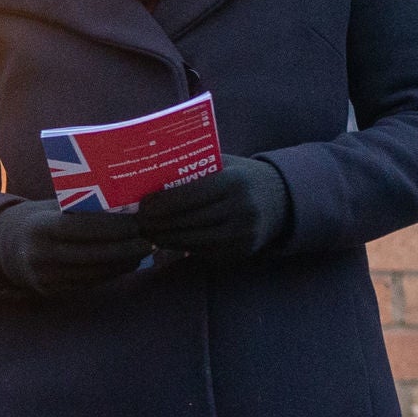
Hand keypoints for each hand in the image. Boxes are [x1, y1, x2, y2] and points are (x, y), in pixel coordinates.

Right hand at [0, 199, 151, 295]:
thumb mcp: (50, 208)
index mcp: (40, 228)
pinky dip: (111, 274)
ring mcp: (46, 277)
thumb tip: (122, 202)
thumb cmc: (38, 220)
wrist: (4, 249)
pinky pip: (88, 284)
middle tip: (151, 240)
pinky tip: (127, 264)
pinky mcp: (51, 291)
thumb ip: (79, 208)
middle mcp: (41, 255)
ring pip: (93, 273)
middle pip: (92, 254)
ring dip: (123, 263)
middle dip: (126, 248)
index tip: (138, 223)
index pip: (81, 228)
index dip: (112, 227)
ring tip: (144, 251)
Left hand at [135, 156, 291, 262]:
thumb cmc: (241, 177)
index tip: (141, 205)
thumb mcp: (224, 164)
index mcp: (234, 182)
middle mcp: (240, 210)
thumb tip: (150, 175)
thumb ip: (194, 168)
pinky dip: (181, 247)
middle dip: (157, 224)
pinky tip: (167, 240)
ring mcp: (241, 235)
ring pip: (191, 241)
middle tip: (138, 222)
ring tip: (147, 232)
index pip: (188, 195)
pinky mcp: (240, 252)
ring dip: (164, 239)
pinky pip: (202, 252)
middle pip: (186, 221)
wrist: (280, 201)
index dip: (161, 203)